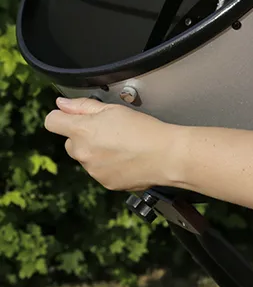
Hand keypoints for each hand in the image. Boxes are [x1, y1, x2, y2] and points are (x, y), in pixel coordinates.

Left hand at [44, 97, 179, 191]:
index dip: (61, 116)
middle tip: (109, 130)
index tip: (71, 116)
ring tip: (123, 145)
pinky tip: (127, 158)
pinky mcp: (104, 182)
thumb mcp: (114, 109)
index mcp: (82, 131)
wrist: (166, 155)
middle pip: (70, 142)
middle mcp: (82, 153)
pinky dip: (109, 165)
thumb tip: (62, 104)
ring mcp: (92, 170)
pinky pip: (99, 171)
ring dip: (96, 151)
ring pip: (86, 157)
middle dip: (84, 136)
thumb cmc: (144, 129)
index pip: (52, 122)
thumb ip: (83, 106)